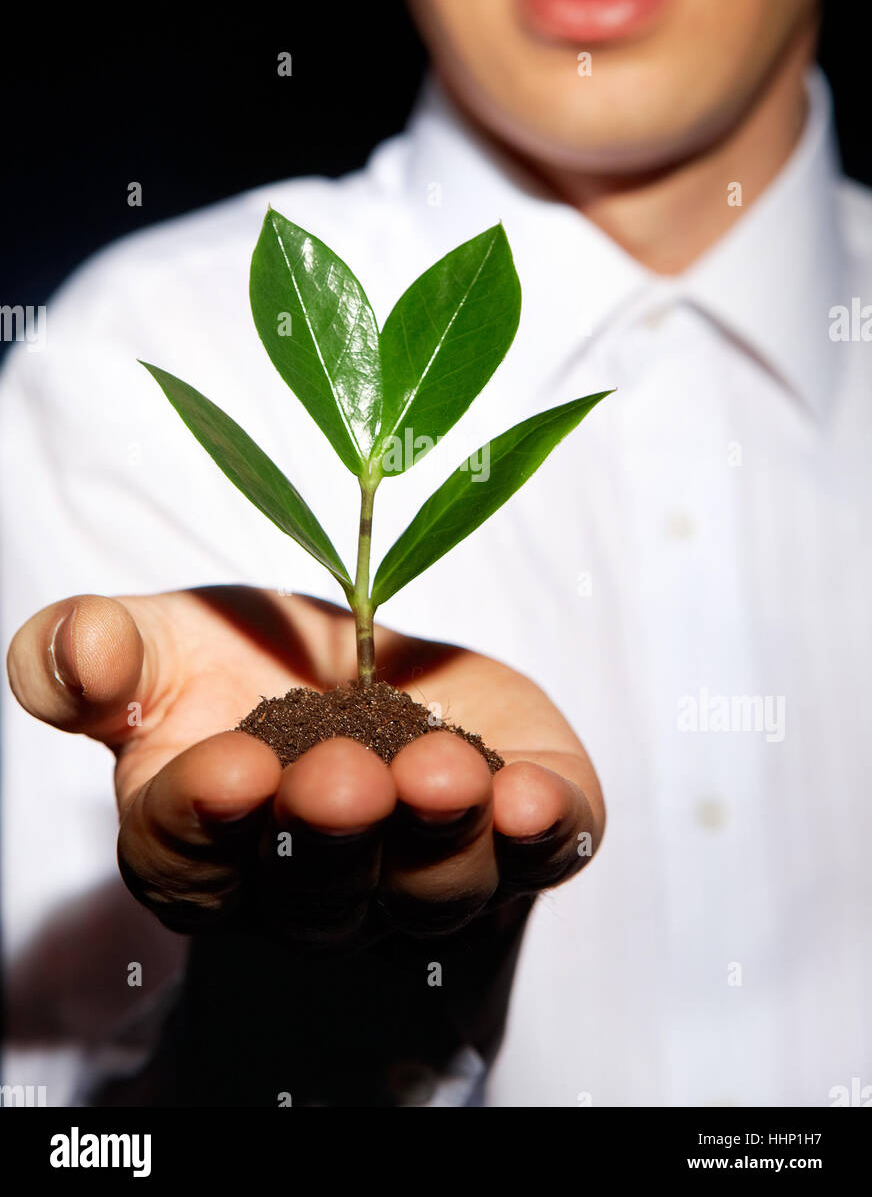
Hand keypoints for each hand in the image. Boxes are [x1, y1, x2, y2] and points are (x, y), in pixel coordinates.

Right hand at [7, 586, 603, 945]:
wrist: (361, 657)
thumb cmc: (244, 661)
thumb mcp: (160, 637)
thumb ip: (95, 651)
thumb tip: (74, 653)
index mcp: (206, 844)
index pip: (192, 856)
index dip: (207, 819)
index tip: (227, 768)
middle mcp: (314, 887)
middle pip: (320, 890)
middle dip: (334, 834)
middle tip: (344, 778)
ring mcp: (421, 872)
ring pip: (430, 892)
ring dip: (437, 842)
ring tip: (443, 779)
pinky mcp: (518, 838)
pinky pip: (538, 861)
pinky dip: (543, 836)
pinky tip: (536, 801)